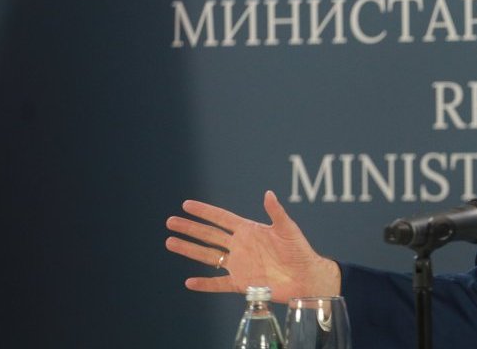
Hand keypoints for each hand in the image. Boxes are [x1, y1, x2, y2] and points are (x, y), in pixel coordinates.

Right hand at [165, 190, 340, 301]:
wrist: (306, 277)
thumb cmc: (300, 250)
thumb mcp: (288, 229)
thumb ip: (276, 212)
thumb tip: (268, 193)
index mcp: (249, 230)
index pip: (221, 218)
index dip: (205, 211)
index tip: (186, 204)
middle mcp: (240, 246)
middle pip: (209, 235)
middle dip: (190, 228)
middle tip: (170, 222)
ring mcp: (239, 265)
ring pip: (209, 256)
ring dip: (190, 250)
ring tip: (170, 242)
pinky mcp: (242, 283)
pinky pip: (219, 284)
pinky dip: (204, 284)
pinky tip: (189, 282)